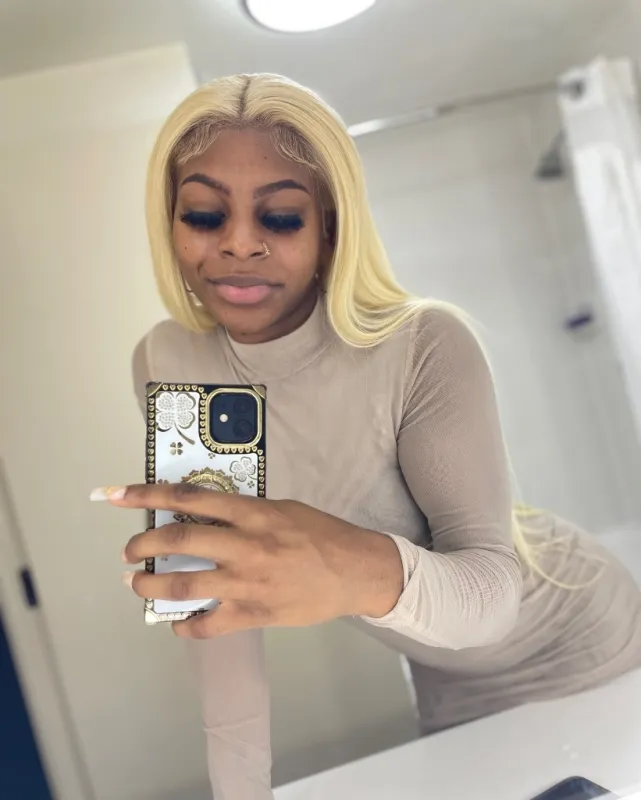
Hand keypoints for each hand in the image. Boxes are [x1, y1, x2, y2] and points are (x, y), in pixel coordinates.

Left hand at [93, 483, 402, 638]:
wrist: (354, 571)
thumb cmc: (320, 534)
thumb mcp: (282, 508)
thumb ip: (244, 511)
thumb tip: (205, 516)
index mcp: (252, 512)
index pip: (189, 499)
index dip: (148, 495)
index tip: (119, 494)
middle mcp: (244, 545)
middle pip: (177, 542)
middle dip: (142, 546)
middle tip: (130, 552)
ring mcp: (247, 583)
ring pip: (183, 586)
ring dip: (151, 586)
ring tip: (139, 584)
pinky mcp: (253, 614)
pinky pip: (207, 625)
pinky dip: (184, 626)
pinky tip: (177, 621)